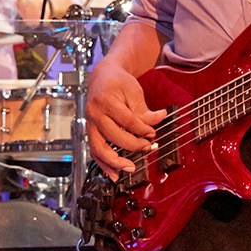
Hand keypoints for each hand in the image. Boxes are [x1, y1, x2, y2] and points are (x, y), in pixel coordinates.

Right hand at [86, 62, 165, 178]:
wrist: (102, 76)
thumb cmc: (118, 82)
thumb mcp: (133, 90)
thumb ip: (144, 109)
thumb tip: (160, 119)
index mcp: (106, 101)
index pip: (127, 120)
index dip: (142, 130)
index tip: (153, 134)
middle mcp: (94, 114)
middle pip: (113, 136)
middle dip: (133, 145)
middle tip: (148, 147)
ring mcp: (90, 125)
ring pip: (99, 148)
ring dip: (115, 162)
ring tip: (130, 168)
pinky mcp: (90, 132)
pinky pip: (94, 152)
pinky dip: (103, 164)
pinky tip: (114, 174)